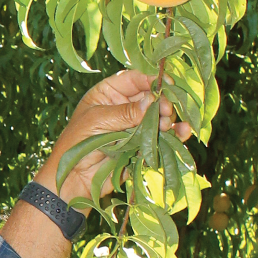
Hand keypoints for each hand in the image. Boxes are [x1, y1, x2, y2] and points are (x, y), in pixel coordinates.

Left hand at [35, 70, 193, 204]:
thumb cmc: (77, 143)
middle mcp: (123, 107)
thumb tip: (151, 100)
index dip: (149, 80)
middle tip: (166, 110)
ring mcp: (133, 126)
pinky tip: (183, 132)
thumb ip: (125, 112)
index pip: (133, 79)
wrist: (74, 178)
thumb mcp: (98, 121)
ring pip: (157, 117)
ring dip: (166, 119)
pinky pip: (160, 136)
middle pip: (149, 98)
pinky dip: (174, 134)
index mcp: (108, 94)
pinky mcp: (141, 145)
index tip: (166, 84)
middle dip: (160, 102)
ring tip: (166, 125)